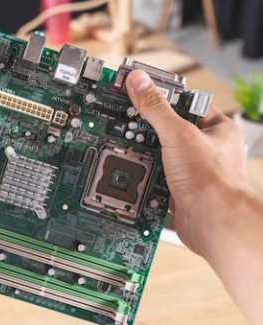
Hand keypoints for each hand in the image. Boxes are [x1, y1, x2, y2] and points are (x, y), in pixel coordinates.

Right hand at [125, 70, 251, 258]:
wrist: (213, 223)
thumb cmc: (213, 181)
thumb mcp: (178, 134)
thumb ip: (157, 107)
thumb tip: (140, 82)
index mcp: (217, 129)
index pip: (186, 102)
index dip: (162, 97)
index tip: (138, 93)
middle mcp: (207, 149)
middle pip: (169, 130)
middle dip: (148, 130)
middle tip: (126, 123)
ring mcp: (192, 171)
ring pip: (161, 155)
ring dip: (144, 155)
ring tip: (126, 147)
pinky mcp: (179, 190)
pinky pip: (156, 177)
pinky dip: (144, 176)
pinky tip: (133, 172)